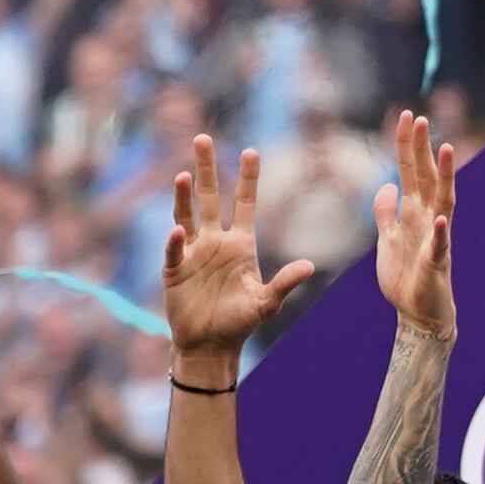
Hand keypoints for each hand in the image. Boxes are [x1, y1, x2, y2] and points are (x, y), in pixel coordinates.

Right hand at [161, 135, 317, 375]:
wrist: (211, 345)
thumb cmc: (240, 322)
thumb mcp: (267, 302)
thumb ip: (285, 282)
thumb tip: (310, 265)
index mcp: (241, 244)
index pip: (245, 203)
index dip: (248, 178)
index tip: (251, 150)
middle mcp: (216, 241)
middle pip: (211, 198)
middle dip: (207, 169)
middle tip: (203, 138)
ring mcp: (193, 253)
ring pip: (188, 216)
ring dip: (184, 196)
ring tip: (183, 175)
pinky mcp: (175, 269)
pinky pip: (175, 250)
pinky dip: (176, 240)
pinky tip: (178, 230)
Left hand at [371, 108, 462, 337]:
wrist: (418, 313)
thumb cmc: (405, 277)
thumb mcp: (386, 239)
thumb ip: (386, 212)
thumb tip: (386, 185)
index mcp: (414, 212)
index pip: (411, 172)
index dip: (407, 145)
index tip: (406, 116)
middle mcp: (428, 219)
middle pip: (425, 178)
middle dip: (422, 148)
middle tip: (418, 118)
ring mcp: (435, 239)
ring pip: (442, 201)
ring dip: (444, 176)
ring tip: (446, 149)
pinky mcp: (436, 264)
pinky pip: (439, 245)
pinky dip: (440, 232)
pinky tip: (440, 218)